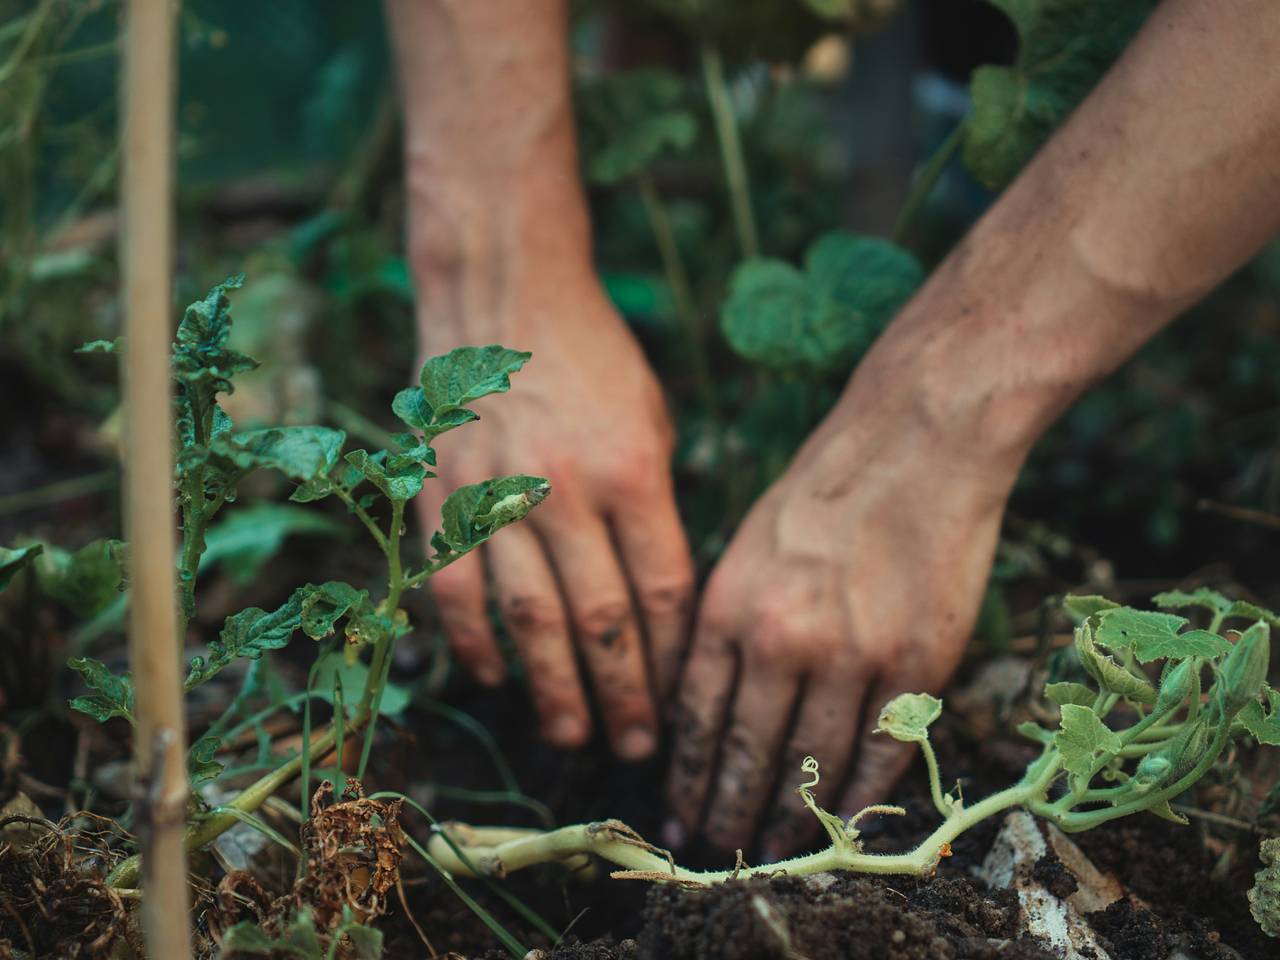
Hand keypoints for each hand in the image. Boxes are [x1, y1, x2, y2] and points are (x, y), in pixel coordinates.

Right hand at [414, 273, 694, 760]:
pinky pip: (456, 587)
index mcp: (633, 471)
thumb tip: (660, 600)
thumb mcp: (653, 420)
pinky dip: (474, 641)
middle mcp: (566, 491)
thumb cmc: (594, 360)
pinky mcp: (443, 494)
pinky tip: (495, 678)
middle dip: (623, 695)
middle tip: (635, 749)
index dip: (672, 657)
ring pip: (528, 619)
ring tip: (573, 735)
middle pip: (601, 620)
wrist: (504, 295)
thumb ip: (656, 507)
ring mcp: (497, 494)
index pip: (661, 591)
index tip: (682, 701)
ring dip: (551, 688)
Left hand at [665, 379, 1018, 858]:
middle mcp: (781, 639)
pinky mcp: (916, 663)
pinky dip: (860, 798)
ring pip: (812, 766)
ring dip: (790, 818)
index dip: (688, 778)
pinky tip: (842, 824)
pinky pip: (881, 753)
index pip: (697, 719)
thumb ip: (724, 625)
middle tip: (717, 850)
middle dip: (727, 812)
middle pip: (747, 754)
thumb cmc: (824, 488)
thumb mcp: (745, 546)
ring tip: (772, 849)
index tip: (679, 815)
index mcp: (728, 606)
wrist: (916, 442)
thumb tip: (702, 705)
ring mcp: (852, 655)